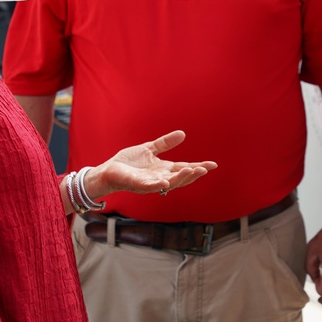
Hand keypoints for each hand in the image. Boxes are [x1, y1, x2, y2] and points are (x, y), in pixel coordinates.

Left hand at [88, 130, 216, 197]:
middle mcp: (160, 178)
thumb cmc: (128, 162)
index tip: (213, 165)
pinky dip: (159, 185)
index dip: (199, 166)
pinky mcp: (138, 185)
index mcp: (163, 169)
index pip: (184, 168)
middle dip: (194, 175)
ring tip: (193, 171)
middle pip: (181, 178)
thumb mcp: (149, 149)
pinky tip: (166, 182)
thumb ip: (165, 144)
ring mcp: (150, 183)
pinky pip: (150, 187)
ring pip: (170, 183)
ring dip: (181, 179)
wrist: (108, 170)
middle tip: (206, 169)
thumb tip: (183, 134)